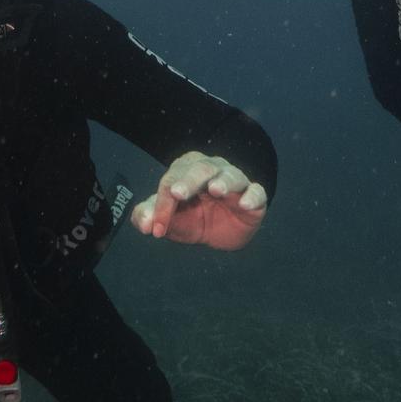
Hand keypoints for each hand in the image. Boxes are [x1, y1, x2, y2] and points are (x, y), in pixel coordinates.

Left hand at [131, 151, 267, 250]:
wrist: (221, 233)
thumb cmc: (193, 217)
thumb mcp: (169, 220)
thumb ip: (149, 216)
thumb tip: (144, 224)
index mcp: (188, 169)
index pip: (172, 181)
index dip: (162, 205)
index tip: (155, 228)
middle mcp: (213, 168)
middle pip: (200, 169)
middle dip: (188, 181)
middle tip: (177, 193)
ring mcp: (236, 181)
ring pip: (230, 176)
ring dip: (223, 182)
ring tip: (216, 190)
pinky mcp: (254, 197)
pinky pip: (256, 192)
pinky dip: (251, 196)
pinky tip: (245, 204)